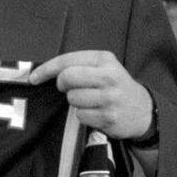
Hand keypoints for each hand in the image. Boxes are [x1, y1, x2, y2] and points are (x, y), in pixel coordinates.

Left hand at [29, 50, 152, 139]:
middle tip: (68, 88)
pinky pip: (81, 115)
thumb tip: (42, 73)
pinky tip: (95, 112)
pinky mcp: (109, 117)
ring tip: (89, 100)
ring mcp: (110, 98)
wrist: (142, 109)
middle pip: (67, 78)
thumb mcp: (102, 67)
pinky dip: (83, 115)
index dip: (46, 69)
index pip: (67, 60)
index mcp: (105, 59)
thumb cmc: (114, 86)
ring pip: (72, 99)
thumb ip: (78, 65)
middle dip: (62, 85)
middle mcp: (109, 76)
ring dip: (75, 102)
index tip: (33, 78)